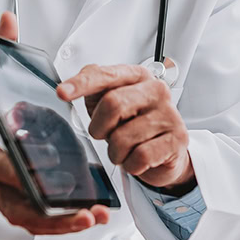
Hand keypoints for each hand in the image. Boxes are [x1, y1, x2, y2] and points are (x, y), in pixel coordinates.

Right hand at [0, 12, 110, 235]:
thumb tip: (8, 20)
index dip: (22, 171)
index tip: (49, 168)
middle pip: (19, 205)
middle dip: (54, 212)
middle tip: (88, 211)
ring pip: (25, 218)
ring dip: (59, 224)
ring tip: (93, 218)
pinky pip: (26, 217)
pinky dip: (53, 223)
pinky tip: (80, 218)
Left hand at [57, 62, 193, 189]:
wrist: (165, 153)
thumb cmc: (134, 125)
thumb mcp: (111, 104)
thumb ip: (94, 88)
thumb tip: (71, 84)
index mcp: (138, 76)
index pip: (105, 75)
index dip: (81, 84)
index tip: (62, 92)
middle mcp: (157, 90)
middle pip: (113, 104)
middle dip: (100, 127)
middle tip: (105, 134)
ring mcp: (170, 114)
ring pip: (123, 137)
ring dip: (116, 152)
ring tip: (126, 149)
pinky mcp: (178, 139)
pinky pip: (140, 157)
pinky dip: (132, 165)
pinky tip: (138, 159)